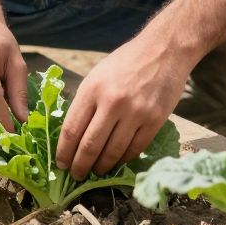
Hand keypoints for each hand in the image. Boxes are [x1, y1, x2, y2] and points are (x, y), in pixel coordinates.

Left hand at [55, 36, 191, 180]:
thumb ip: (86, 101)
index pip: (72, 129)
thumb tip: (74, 134)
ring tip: (96, 171)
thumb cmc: (127, 61)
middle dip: (80, 166)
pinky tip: (117, 161)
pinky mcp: (154, 121)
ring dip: (102, 167)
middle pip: (90, 146)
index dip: (64, 152)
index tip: (61, 163)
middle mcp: (112, 102)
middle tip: (76, 175)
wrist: (164, 49)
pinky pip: (134, 149)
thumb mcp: (98, 74)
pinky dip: (123, 159)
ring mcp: (135, 113)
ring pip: (112, 152)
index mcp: (92, 88)